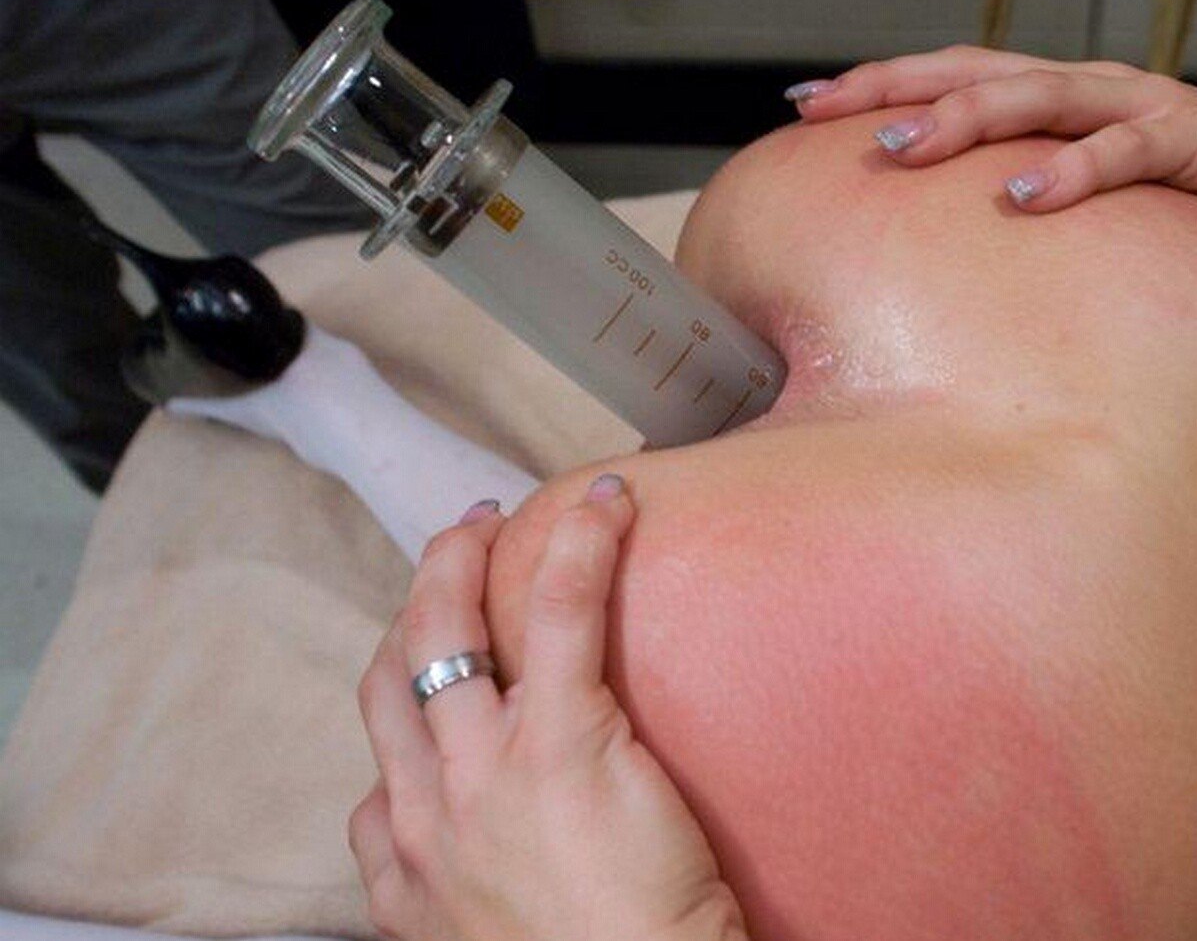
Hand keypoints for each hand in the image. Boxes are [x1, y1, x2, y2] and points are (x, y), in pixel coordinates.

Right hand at [349, 478, 747, 940]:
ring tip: (497, 517)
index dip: (403, 668)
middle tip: (454, 546)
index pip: (384, 736)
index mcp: (406, 860)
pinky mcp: (564, 743)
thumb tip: (475, 840)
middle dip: (417, 594)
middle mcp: (428, 808)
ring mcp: (487, 772)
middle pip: (398, 669)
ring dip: (465, 557)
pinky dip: (576, 547)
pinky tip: (605, 507)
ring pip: (450, 630)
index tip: (433, 639)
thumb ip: (456, 877)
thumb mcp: (481, 935)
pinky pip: (556, 614)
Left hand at [786, 46, 1196, 270]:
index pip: (955, 75)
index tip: (805, 106)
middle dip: (895, 89)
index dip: (880, 82)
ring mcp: (1141, 107)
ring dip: (964, 121)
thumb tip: (964, 242)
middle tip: (824, 113)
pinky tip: (1024, 197)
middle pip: (976, 72)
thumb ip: (1040, 197)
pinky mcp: (1194, 143)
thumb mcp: (1104, 195)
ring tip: (900, 149)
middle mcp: (1091, 88)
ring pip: (1037, 97)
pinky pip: (1126, 152)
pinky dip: (1073, 172)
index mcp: (1063, 97)